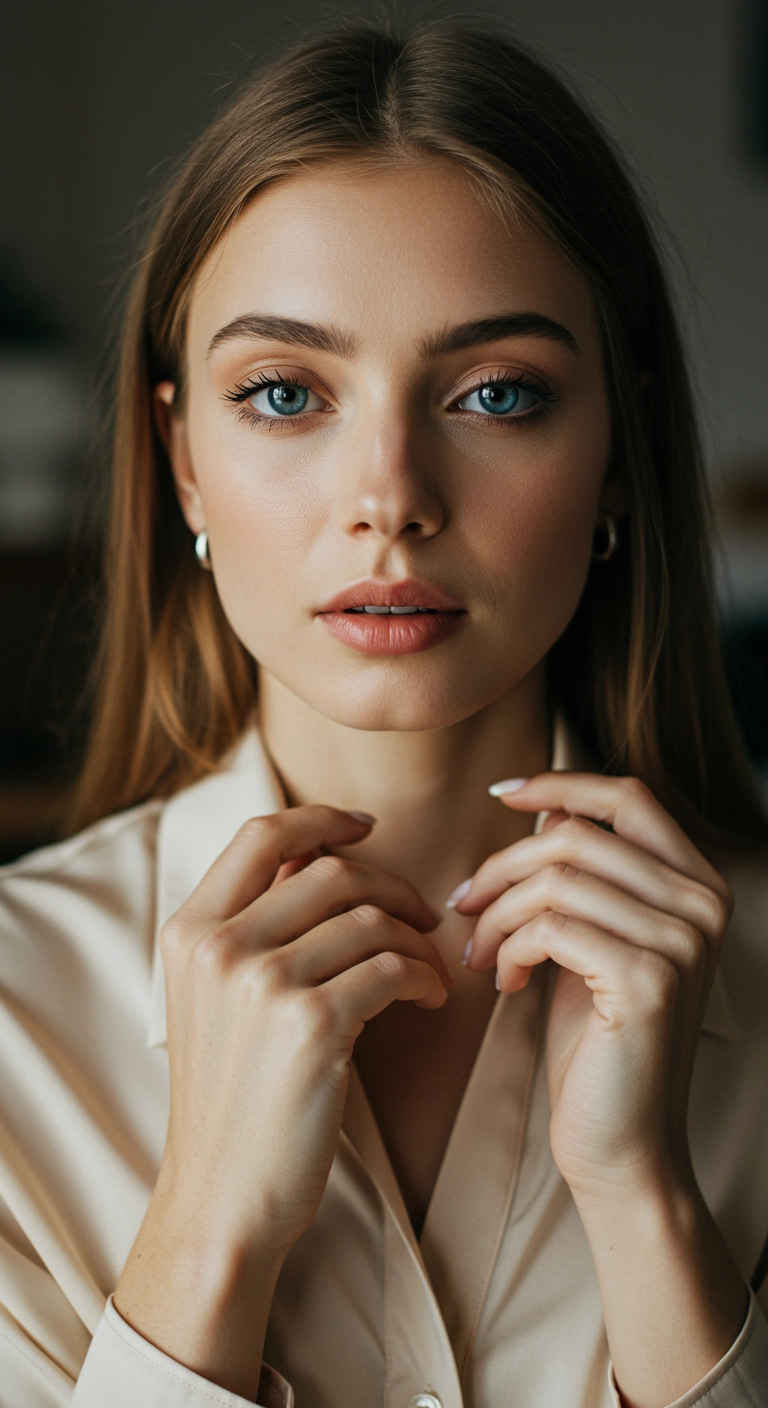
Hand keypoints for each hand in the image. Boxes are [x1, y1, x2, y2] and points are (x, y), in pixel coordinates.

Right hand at [115, 804, 446, 1397]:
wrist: (224, 1196)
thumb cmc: (233, 1097)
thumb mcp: (213, 998)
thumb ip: (252, 927)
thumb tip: (322, 858)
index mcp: (188, 930)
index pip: (262, 833)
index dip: (322, 818)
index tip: (366, 826)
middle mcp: (218, 947)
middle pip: (331, 871)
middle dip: (391, 885)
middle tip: (424, 916)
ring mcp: (261, 984)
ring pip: (370, 919)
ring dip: (416, 940)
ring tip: (429, 970)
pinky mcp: (311, 1027)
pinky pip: (392, 968)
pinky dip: (425, 977)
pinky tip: (431, 998)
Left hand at [454, 773, 731, 1197]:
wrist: (622, 1145)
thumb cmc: (597, 1044)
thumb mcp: (589, 942)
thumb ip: (582, 876)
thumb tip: (548, 809)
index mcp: (697, 885)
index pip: (628, 796)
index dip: (559, 783)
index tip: (499, 794)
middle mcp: (702, 905)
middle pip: (575, 835)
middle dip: (501, 867)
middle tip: (463, 907)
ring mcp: (682, 941)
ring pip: (553, 880)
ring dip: (496, 915)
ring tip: (478, 954)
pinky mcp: (647, 979)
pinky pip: (548, 927)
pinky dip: (507, 948)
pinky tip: (503, 983)